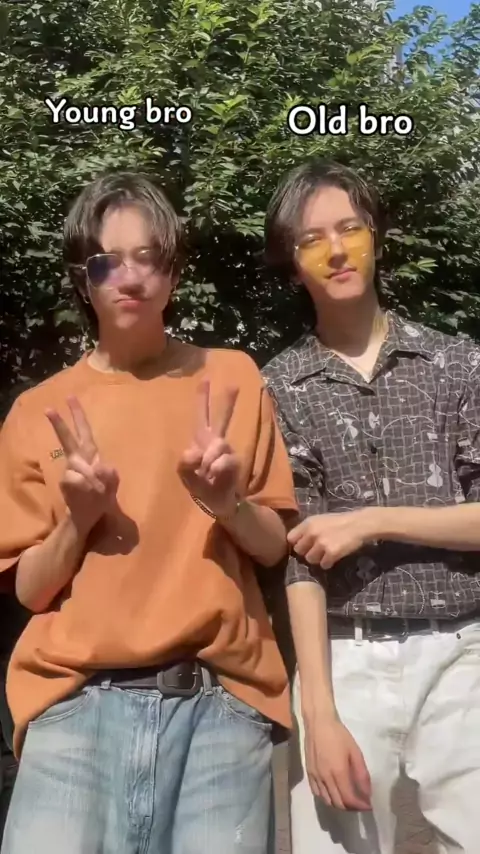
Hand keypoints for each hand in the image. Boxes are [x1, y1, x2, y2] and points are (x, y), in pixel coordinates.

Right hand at [46, 396, 118, 533]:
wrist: (90, 514)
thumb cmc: (102, 494)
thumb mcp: (112, 482)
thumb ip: (109, 473)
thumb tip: (96, 468)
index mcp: (90, 453)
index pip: (84, 430)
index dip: (77, 414)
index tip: (70, 396)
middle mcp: (77, 458)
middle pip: (68, 438)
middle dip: (60, 424)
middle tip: (48, 409)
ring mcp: (70, 470)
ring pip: (80, 466)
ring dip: (93, 480)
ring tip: (98, 490)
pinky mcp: (66, 482)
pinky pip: (79, 480)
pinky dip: (88, 487)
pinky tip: (90, 494)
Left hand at [178, 380, 240, 517]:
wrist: (216, 501)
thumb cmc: (200, 484)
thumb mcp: (185, 474)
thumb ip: (185, 462)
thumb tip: (198, 451)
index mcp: (202, 440)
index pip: (201, 415)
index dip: (202, 398)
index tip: (206, 379)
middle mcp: (216, 441)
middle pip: (222, 417)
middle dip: (228, 401)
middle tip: (235, 384)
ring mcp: (227, 450)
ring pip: (218, 443)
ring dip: (208, 460)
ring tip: (206, 473)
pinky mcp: (235, 462)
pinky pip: (223, 459)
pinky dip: (216, 468)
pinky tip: (214, 476)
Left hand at [288, 510, 375, 568]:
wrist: (358, 524)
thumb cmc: (339, 521)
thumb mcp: (319, 520)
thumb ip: (306, 529)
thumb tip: (295, 542)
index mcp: (308, 523)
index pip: (290, 538)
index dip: (296, 543)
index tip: (303, 545)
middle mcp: (312, 533)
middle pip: (299, 551)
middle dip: (306, 552)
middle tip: (316, 550)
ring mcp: (321, 544)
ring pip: (310, 559)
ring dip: (317, 559)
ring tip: (325, 554)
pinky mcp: (331, 553)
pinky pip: (323, 565)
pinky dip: (328, 563)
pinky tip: (333, 557)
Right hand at [303, 716, 370, 810]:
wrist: (318, 723)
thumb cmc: (339, 735)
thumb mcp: (355, 752)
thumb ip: (362, 774)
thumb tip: (367, 793)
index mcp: (338, 772)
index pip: (349, 799)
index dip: (360, 805)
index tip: (369, 805)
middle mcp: (325, 778)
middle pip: (338, 803)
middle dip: (351, 807)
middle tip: (360, 802)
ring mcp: (315, 777)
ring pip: (327, 801)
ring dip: (339, 804)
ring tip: (348, 798)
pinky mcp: (309, 773)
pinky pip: (317, 793)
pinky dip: (327, 798)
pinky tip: (333, 792)